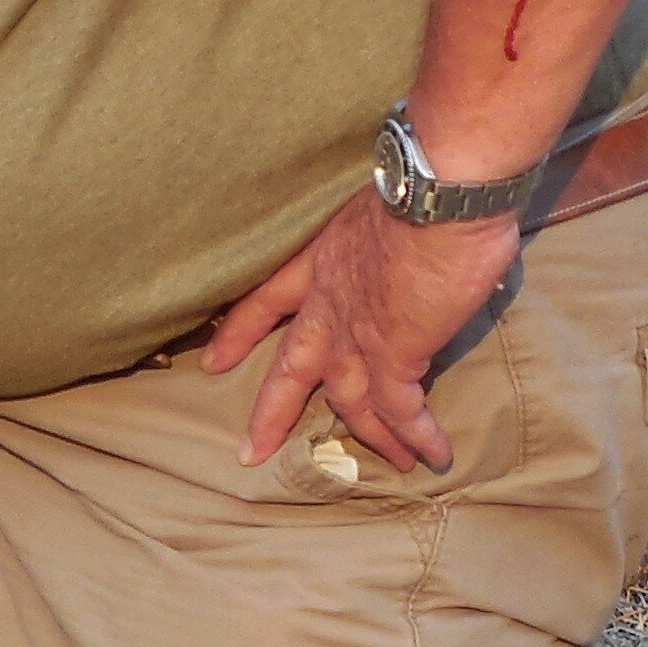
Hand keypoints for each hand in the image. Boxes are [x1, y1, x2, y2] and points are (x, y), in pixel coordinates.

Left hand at [200, 192, 520, 472]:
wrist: (434, 190)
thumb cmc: (414, 183)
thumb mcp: (373, 207)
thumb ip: (377, 235)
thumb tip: (408, 244)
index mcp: (320, 261)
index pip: (265, 300)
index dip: (239, 332)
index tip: (214, 359)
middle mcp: (330, 302)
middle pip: (291, 367)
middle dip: (272, 411)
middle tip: (251, 450)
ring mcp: (359, 333)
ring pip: (349, 399)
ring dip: (368, 434)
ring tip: (386, 463)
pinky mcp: (397, 354)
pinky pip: (402, 409)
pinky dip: (416, 436)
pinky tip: (431, 457)